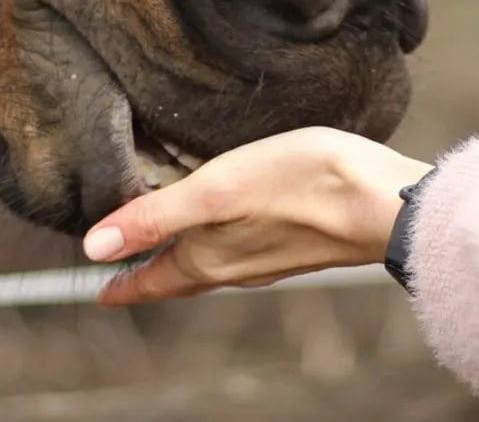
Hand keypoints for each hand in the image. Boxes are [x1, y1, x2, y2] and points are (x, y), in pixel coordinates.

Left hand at [82, 126, 431, 305]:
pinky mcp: (294, 242)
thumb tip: (95, 248)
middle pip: (178, 275)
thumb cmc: (301, 185)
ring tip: (164, 248)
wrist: (384, 201)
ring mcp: (267, 258)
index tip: (98, 292)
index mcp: (207, 257)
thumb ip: (155, 217)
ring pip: (209, 265)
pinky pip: (240, 251)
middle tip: (123, 272)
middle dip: (147, 273)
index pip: (152, 279)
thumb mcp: (215, 190)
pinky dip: (216, 244)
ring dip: (180, 259)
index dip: (121, 284)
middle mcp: (234, 266)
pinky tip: (226, 227)